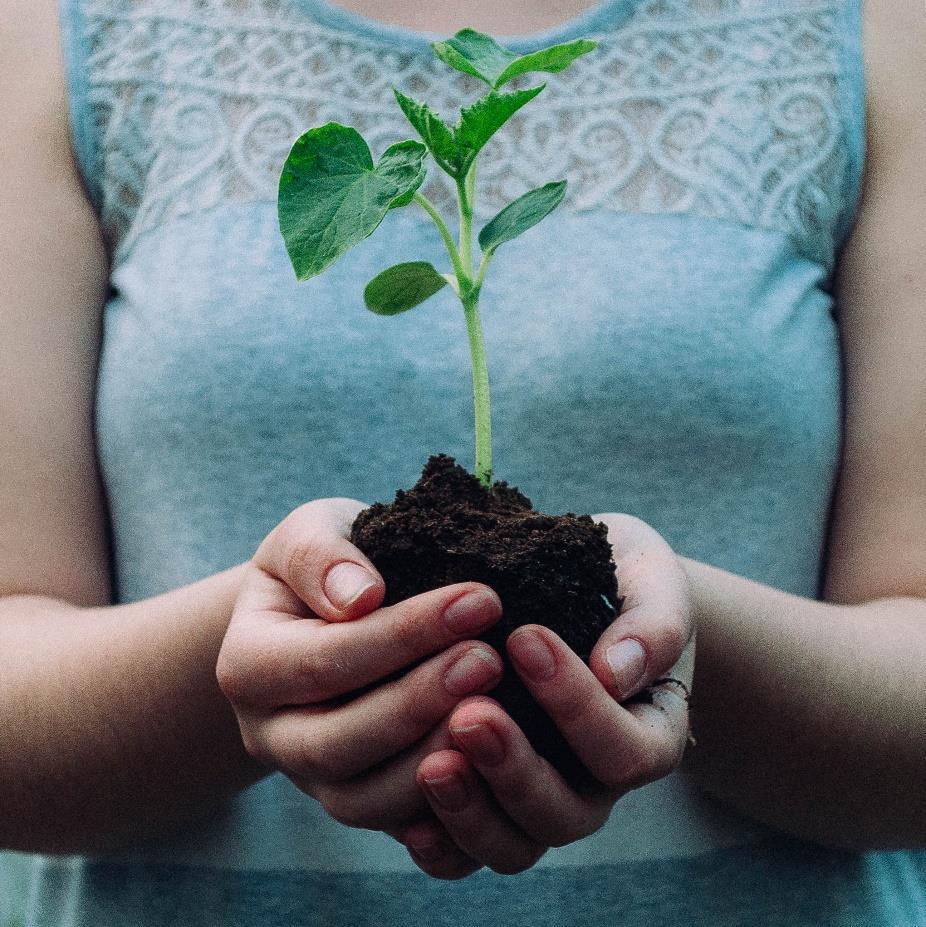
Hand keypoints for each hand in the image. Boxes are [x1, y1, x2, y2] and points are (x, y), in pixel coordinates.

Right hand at [216, 498, 504, 832]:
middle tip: (490, 659)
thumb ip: (321, 555)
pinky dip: (445, 810)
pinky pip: (397, 828)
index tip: (479, 599)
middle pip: (338, 742)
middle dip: (420, 702)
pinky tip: (494, 768)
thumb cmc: (325, 566)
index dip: (404, 635)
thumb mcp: (309, 533)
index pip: (324, 660)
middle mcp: (270, 734)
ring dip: (434, 759)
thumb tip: (360, 596)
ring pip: (364, 800)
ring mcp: (311, 779)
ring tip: (498, 710)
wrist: (323, 614)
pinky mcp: (357, 801)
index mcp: (248, 665)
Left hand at [400, 513, 694, 878]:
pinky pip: (467, 855)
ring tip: (431, 765)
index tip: (525, 637)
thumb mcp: (652, 581)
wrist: (578, 585)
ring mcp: (541, 800)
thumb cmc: (621, 579)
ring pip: (514, 846)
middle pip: (565, 814)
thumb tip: (616, 672)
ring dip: (471, 812)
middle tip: (469, 714)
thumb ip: (653, 623)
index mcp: (649, 734)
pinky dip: (441, 845)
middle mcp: (596, 783)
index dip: (576, 705)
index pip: (624, 750)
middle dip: (515, 768)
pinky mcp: (490, 804)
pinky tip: (410, 819)